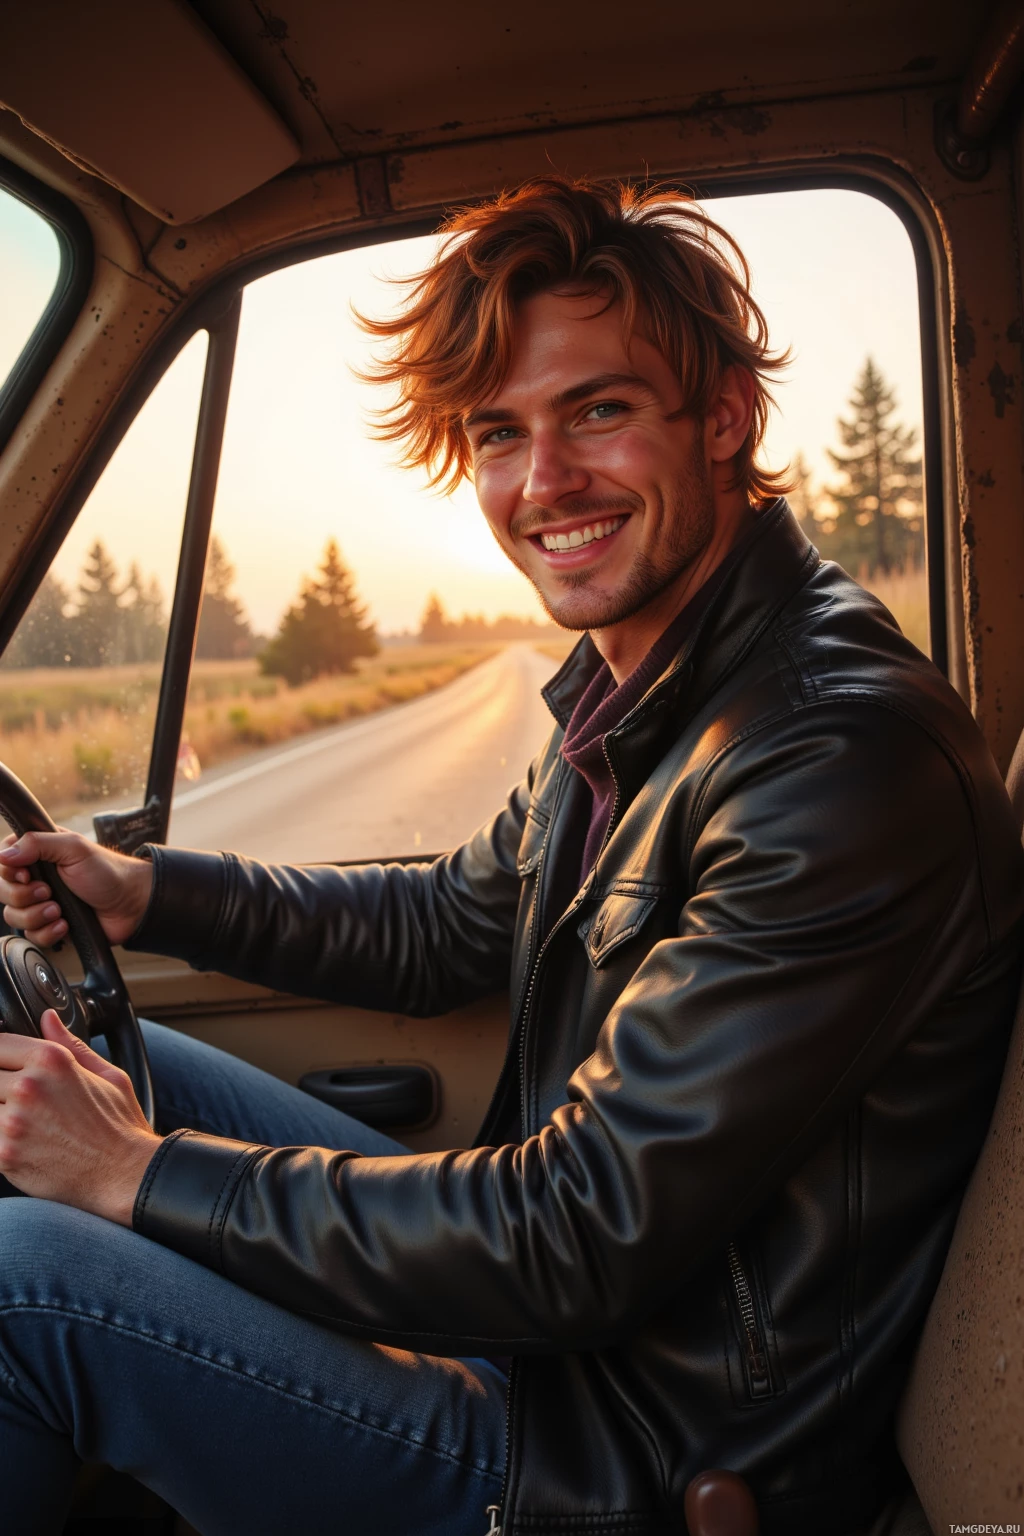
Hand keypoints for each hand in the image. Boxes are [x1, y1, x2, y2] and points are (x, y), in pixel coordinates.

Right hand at [0, 829, 152, 946]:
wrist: (131, 905)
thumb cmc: (108, 872)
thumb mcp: (73, 848)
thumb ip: (37, 843)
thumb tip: (6, 854)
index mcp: (38, 853)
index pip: (2, 862)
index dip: (9, 873)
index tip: (27, 875)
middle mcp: (35, 878)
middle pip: (2, 892)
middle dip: (23, 896)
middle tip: (48, 892)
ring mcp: (41, 904)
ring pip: (13, 917)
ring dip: (37, 915)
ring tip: (60, 909)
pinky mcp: (49, 926)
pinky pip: (32, 936)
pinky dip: (49, 932)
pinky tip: (66, 924)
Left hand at [0, 1009, 160, 1223]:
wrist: (126, 1175)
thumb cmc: (120, 1127)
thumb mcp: (107, 1074)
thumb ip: (70, 1044)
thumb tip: (47, 1018)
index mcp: (51, 1060)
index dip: (2, 1056)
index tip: (6, 1068)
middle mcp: (29, 1087)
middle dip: (1, 1087)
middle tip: (18, 1101)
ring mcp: (13, 1122)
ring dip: (0, 1112)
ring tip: (25, 1123)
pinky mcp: (4, 1155)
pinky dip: (1, 1139)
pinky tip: (22, 1143)